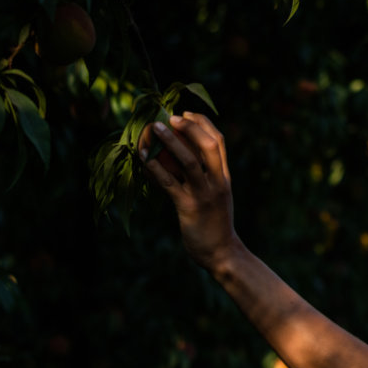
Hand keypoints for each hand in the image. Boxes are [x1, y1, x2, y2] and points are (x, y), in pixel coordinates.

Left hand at [141, 112, 240, 270]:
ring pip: (190, 161)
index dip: (202, 123)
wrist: (222, 254)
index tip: (185, 113)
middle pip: (208, 145)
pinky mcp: (189, 208)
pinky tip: (143, 159)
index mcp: (224, 177)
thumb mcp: (216, 196)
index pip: (218, 141)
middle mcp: (217, 182)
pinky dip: (155, 169)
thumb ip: (205, 177)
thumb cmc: (215, 224)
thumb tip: (181, 156)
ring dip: (171, 143)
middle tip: (170, 117)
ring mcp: (204, 195)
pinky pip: (169, 183)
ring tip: (154, 129)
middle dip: (189, 127)